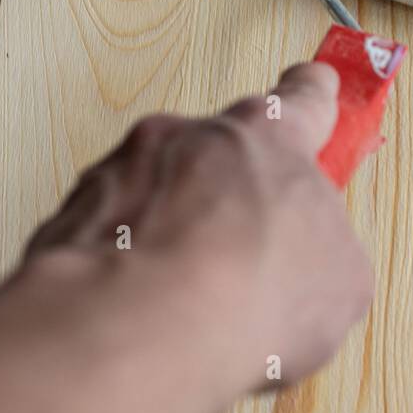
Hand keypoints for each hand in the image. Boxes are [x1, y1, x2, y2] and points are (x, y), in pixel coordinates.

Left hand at [21, 62, 372, 404]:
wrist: (142, 325)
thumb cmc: (249, 289)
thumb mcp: (340, 282)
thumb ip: (328, 250)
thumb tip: (312, 266)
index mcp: (271, 136)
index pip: (302, 99)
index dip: (312, 97)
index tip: (316, 87)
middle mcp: (193, 134)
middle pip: (222, 151)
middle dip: (233, 194)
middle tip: (247, 251)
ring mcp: (124, 168)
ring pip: (160, 193)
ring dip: (175, 233)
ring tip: (192, 304)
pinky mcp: (72, 212)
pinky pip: (110, 233)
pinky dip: (127, 266)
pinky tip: (146, 316)